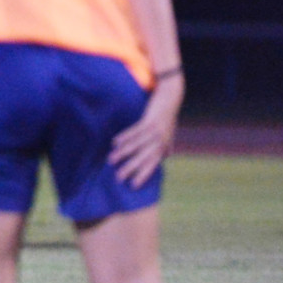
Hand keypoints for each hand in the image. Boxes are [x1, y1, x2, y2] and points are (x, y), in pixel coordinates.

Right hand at [108, 73, 184, 187]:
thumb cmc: (168, 115)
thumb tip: (165, 156)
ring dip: (123, 154)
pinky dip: (124, 137)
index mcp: (163, 146)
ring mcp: (155, 131)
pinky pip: (134, 131)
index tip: (133, 185)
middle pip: (143, 158)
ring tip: (111, 160)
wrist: (170, 97)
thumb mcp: (170, 132)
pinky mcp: (149, 121)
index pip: (152, 164)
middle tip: (118, 178)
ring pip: (136, 146)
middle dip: (130, 168)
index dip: (143, 175)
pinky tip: (114, 142)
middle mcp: (159, 141)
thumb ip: (167, 144)